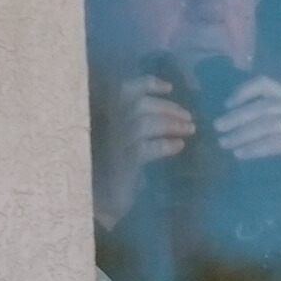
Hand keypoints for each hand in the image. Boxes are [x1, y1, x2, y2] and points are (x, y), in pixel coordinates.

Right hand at [93, 74, 194, 227]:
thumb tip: (164, 113)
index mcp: (102, 110)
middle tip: (188, 116)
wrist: (89, 196)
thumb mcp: (114, 137)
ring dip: (172, 124)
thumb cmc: (102, 165)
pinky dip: (167, 145)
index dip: (150, 84)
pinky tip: (178, 146)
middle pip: (142, 104)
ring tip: (190, 130)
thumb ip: (129, 121)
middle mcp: (106, 120)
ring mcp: (114, 140)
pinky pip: (150, 148)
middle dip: (168, 107)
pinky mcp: (124, 160)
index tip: (169, 88)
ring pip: (147, 122)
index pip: (127, 88)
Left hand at [214, 75, 280, 193]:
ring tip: (225, 144)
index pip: (265, 83)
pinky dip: (256, 148)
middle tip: (217, 127)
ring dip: (242, 135)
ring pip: (267, 125)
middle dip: (236, 117)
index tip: (227, 104)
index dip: (243, 90)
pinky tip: (242, 155)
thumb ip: (267, 122)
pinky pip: (276, 143)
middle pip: (262, 107)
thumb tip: (233, 123)